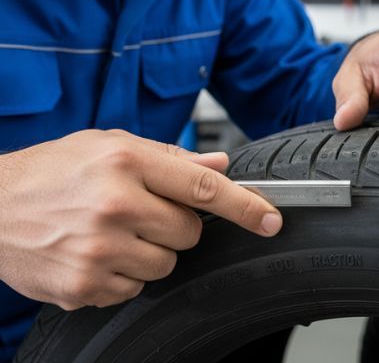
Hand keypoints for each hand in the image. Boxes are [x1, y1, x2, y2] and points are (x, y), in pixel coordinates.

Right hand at [0, 130, 281, 309]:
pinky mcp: (83, 286)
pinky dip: (125, 272)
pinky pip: (135, 287)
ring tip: (114, 229)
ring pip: (167, 264)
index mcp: (127, 161)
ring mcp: (98, 250)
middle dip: (178, 224)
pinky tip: (97, 250)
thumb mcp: (109, 144)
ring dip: (152, 249)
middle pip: (191, 232)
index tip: (271, 219)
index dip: (246, 205)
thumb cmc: (54, 169)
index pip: (204, 187)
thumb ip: (170, 155)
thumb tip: (218, 162)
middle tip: (144, 210)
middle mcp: (115, 205)